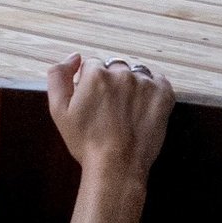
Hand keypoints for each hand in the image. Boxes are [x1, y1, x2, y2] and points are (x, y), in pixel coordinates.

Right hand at [45, 53, 174, 183]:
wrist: (117, 166)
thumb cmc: (86, 141)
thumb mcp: (58, 110)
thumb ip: (58, 76)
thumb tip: (74, 57)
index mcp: (95, 74)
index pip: (92, 65)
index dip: (90, 83)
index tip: (93, 101)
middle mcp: (122, 74)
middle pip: (115, 67)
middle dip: (111, 82)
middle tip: (110, 108)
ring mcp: (145, 83)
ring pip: (136, 73)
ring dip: (131, 85)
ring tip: (127, 109)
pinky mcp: (163, 94)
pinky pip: (158, 80)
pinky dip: (152, 89)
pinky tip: (143, 106)